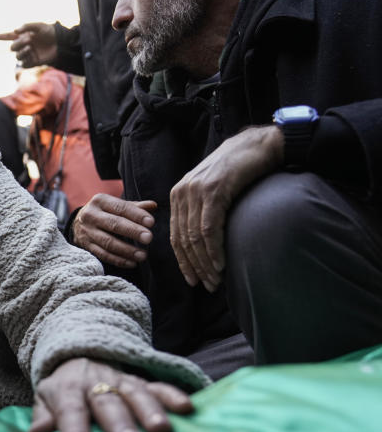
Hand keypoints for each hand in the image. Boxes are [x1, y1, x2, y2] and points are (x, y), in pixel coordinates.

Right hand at [0, 22, 58, 67]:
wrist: (60, 43)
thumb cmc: (50, 33)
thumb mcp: (38, 26)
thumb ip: (26, 26)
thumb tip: (15, 31)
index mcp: (23, 36)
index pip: (9, 36)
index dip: (1, 36)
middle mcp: (24, 46)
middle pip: (13, 48)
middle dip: (18, 44)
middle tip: (29, 40)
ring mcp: (28, 54)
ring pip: (17, 56)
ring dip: (22, 51)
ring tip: (30, 47)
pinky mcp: (33, 62)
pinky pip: (24, 63)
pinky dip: (27, 58)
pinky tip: (33, 54)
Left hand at [29, 358, 192, 431]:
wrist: (80, 356)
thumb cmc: (63, 390)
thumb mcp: (46, 399)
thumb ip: (43, 417)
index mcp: (67, 390)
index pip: (69, 408)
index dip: (73, 427)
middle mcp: (96, 383)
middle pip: (107, 403)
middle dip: (119, 423)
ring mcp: (121, 382)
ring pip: (136, 394)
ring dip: (149, 411)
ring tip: (160, 430)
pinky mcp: (142, 383)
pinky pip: (159, 387)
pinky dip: (173, 396)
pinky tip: (186, 409)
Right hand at [72, 194, 156, 267]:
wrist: (78, 223)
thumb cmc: (104, 212)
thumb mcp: (115, 205)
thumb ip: (134, 206)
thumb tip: (153, 205)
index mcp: (100, 201)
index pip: (121, 207)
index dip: (136, 215)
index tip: (151, 222)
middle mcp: (91, 215)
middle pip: (114, 224)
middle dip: (132, 231)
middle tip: (149, 238)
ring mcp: (87, 232)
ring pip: (108, 242)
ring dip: (127, 250)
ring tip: (143, 255)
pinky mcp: (86, 246)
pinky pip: (103, 255)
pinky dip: (118, 260)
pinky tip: (132, 263)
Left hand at [170, 125, 283, 291]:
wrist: (256, 145)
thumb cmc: (238, 170)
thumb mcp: (212, 191)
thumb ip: (202, 211)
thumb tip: (201, 243)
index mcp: (178, 195)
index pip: (176, 236)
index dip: (183, 261)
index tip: (192, 280)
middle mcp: (182, 193)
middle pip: (183, 240)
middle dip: (194, 266)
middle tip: (206, 285)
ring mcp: (196, 192)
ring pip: (195, 237)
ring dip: (205, 263)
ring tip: (215, 280)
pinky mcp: (213, 192)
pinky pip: (209, 228)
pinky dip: (213, 249)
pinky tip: (220, 263)